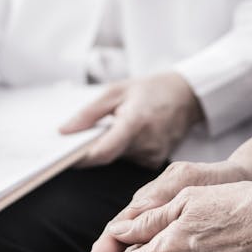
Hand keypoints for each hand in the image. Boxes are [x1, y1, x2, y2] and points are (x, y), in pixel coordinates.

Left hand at [61, 72, 202, 168]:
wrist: (187, 96)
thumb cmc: (151, 89)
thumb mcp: (116, 91)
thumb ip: (89, 113)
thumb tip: (64, 131)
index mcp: (136, 122)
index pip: (103, 152)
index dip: (81, 158)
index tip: (64, 156)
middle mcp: (146, 143)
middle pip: (107, 156)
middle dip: (92, 148)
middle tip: (87, 133)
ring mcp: (153, 155)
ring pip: (117, 159)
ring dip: (110, 147)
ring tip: (117, 126)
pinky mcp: (156, 161)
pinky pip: (129, 160)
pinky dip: (123, 149)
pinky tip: (131, 134)